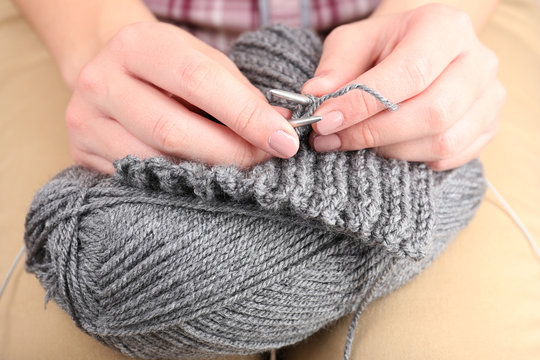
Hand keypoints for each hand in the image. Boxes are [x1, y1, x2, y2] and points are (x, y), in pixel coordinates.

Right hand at [66, 21, 297, 172]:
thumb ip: (237, 93)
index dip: (246, 114)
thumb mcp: (201, 62)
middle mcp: (102, 79)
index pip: (198, 80)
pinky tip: (200, 178)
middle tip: (265, 160)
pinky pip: (137, 178)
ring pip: (155, 161)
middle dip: (230, 152)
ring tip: (238, 171)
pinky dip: (176, 182)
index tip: (283, 140)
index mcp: (138, 44)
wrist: (109, 71)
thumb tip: (278, 130)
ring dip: (207, 173)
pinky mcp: (81, 151)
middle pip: (173, 130)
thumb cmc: (166, 68)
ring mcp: (85, 119)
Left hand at [303, 3, 504, 170]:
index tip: (325, 121)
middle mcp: (477, 61)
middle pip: (433, 112)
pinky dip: (414, 160)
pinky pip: (451, 157)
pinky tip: (389, 147)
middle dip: (374, 133)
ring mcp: (489, 96)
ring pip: (443, 141)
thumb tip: (315, 96)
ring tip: (357, 142)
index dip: (364, 103)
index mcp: (444, 28)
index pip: (410, 73)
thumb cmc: (384, 46)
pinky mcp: (488, 126)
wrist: (421, 51)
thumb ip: (334, 68)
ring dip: (390, 150)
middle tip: (333, 140)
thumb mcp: (354, 42)